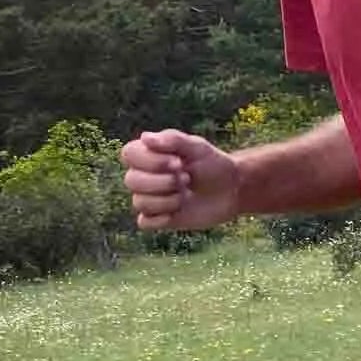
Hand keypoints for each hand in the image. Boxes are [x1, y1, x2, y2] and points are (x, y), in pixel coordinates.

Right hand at [120, 128, 241, 233]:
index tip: (177, 162)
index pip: (129, 154)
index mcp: (149, 154)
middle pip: (131, 180)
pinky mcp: (159, 218)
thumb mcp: (197, 147)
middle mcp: (145, 176)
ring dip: (166, 199)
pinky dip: (159, 218)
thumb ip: (173, 140)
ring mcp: (151, 198)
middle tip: (186, 179)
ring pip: (138, 202)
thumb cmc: (213, 164)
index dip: (150, 161)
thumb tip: (145, 137)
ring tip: (185, 195)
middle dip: (161, 182)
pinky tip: (177, 212)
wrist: (231, 190)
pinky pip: (143, 222)